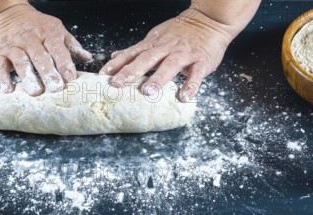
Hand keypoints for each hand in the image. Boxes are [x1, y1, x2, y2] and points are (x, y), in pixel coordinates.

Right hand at [0, 4, 91, 94]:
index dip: (64, 63)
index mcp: (48, 32)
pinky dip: (3, 78)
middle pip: (40, 57)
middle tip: (56, 89)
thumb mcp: (56, 29)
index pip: (58, 49)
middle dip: (48, 73)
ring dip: (28, 77)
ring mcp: (13, 45)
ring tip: (35, 92)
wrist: (6, 14)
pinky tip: (8, 90)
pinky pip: (0, 66)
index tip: (71, 78)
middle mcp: (31, 38)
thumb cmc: (36, 26)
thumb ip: (71, 45)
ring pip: (21, 61)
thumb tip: (88, 58)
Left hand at [100, 12, 232, 101]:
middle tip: (118, 84)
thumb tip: (115, 56)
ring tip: (148, 92)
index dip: (117, 64)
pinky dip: (191, 85)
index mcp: (154, 44)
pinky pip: (196, 74)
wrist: (209, 20)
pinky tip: (184, 96)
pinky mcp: (201, 61)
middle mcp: (166, 48)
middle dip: (131, 71)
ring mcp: (184, 54)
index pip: (132, 53)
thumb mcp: (156, 36)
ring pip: (169, 65)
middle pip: (146, 59)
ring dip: (158, 79)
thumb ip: (137, 49)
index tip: (103, 75)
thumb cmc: (181, 32)